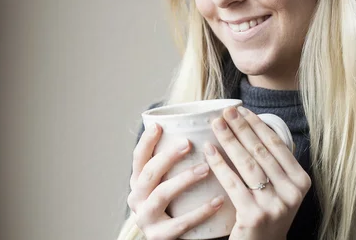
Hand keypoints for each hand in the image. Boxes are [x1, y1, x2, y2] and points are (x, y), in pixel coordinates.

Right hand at [126, 123, 224, 239]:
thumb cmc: (178, 204)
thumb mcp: (168, 182)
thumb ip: (174, 163)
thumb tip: (197, 129)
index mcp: (138, 183)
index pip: (138, 158)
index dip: (146, 141)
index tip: (159, 125)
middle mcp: (137, 200)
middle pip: (149, 173)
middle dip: (168, 156)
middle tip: (189, 143)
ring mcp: (146, 219)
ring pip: (162, 194)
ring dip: (184, 179)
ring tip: (206, 168)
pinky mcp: (159, 237)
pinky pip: (180, 223)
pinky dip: (201, 211)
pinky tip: (218, 201)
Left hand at [203, 106, 310, 239]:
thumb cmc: (267, 212)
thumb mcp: (280, 188)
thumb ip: (273, 163)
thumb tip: (250, 124)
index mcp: (301, 181)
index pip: (276, 145)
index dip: (257, 125)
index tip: (241, 110)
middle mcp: (292, 193)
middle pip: (261, 151)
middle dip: (241, 128)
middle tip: (225, 111)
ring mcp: (274, 205)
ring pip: (247, 164)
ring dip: (229, 140)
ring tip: (216, 124)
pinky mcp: (254, 215)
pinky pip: (233, 182)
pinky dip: (219, 164)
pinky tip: (209, 150)